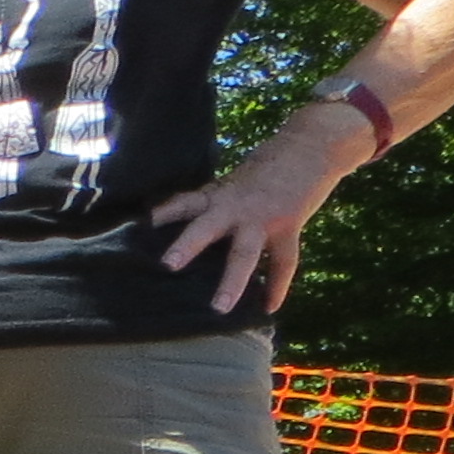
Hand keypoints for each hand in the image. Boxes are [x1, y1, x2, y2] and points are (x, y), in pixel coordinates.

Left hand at [152, 111, 363, 319]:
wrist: (311, 145)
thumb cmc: (268, 166)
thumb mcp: (235, 180)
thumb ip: (216, 203)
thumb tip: (196, 229)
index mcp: (218, 194)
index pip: (184, 203)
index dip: (164, 214)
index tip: (142, 228)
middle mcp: (235, 208)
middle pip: (206, 228)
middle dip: (187, 246)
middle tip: (167, 265)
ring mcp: (263, 219)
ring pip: (244, 254)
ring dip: (232, 282)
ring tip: (220, 308)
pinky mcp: (289, 226)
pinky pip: (283, 262)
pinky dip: (277, 286)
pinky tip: (268, 307)